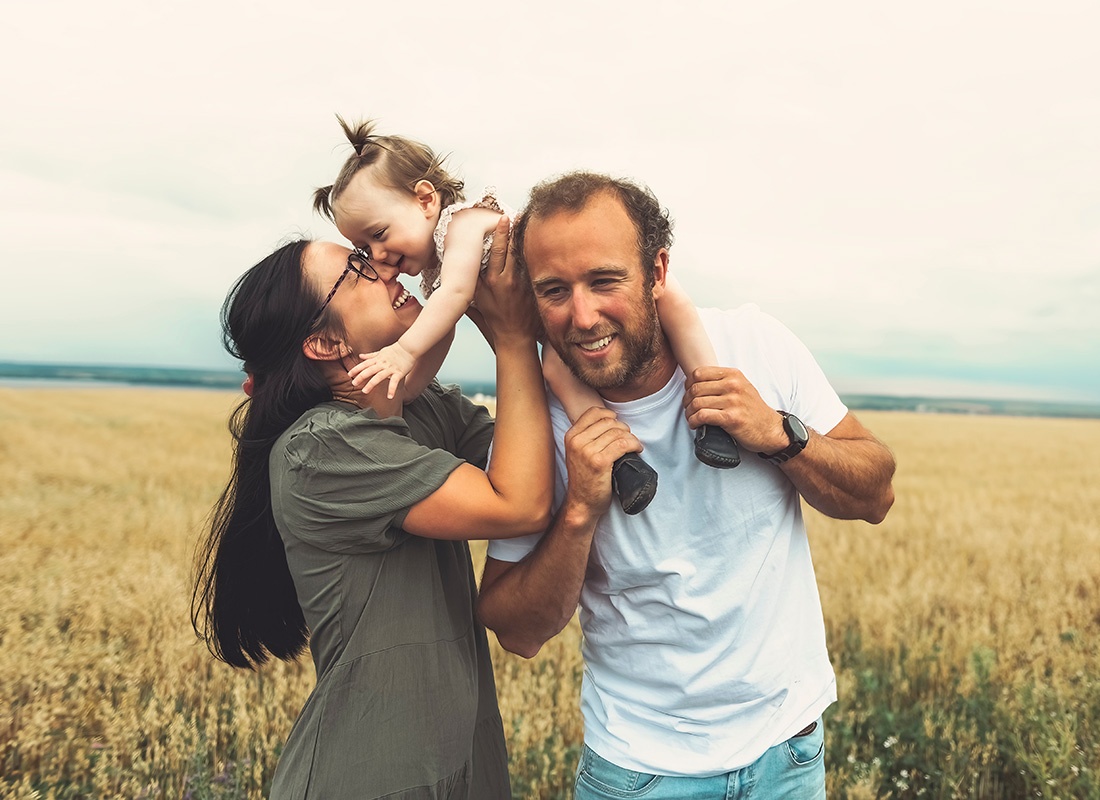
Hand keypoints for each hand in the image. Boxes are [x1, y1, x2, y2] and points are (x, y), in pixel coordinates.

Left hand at [349, 342, 415, 399]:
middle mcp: (382, 364)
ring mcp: (390, 368)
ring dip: (371, 384)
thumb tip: (360, 356)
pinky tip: (389, 397)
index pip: (365, 364)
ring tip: (364, 391)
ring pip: (378, 376)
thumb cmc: (395, 350)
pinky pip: (394, 382)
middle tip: (353, 384)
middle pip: (369, 370)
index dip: (356, 369)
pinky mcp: (399, 373)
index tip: (349, 375)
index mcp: (378, 359)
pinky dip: (392, 389)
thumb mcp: (381, 352)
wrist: (409, 347)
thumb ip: (370, 355)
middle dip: (360, 377)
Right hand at [473, 216, 540, 346]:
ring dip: (525, 238)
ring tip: (528, 220)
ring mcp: (523, 282)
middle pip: (513, 248)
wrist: (514, 335)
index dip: (500, 233)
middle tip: (519, 212)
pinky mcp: (533, 286)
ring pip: (524, 254)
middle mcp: (509, 279)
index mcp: (493, 280)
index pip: (497, 251)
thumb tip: (463, 264)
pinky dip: (532, 252)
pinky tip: (536, 240)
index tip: (503, 217)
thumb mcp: (477, 299)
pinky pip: (533, 265)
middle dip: (516, 229)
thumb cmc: (493, 316)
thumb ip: (472, 280)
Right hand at [561, 407, 644, 518]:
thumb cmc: (584, 479)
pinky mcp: (599, 462)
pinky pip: (623, 444)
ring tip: (634, 445)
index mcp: (571, 436)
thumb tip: (612, 420)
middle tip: (628, 439)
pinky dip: (634, 445)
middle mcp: (577, 441)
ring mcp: (587, 452)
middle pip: (609, 421)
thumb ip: (587, 436)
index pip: (594, 412)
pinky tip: (637, 450)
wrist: (582, 503)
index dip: (610, 415)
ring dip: (631, 437)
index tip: (618, 424)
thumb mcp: (578, 453)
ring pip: (617, 432)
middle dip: (623, 428)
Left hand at [682, 367, 787, 453]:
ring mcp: (733, 401)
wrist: (770, 429)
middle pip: (695, 388)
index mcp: (734, 375)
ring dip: (689, 413)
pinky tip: (695, 424)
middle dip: (686, 400)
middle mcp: (733, 385)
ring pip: (696, 403)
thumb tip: (695, 381)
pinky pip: (702, 416)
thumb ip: (722, 381)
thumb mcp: (741, 387)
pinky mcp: (731, 418)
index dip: (689, 384)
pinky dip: (693, 421)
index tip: (689, 393)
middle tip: (688, 408)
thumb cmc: (753, 409)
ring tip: (691, 418)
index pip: (699, 373)